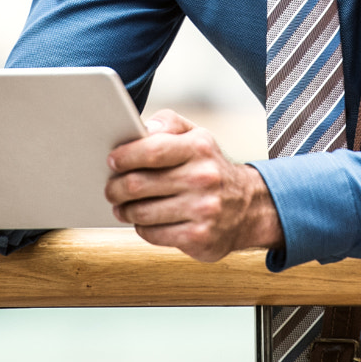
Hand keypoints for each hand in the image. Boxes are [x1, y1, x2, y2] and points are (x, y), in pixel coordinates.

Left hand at [105, 109, 282, 261]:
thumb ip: (169, 124)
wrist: (250, 207)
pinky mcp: (199, 237)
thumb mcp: (198, 137)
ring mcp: (202, 210)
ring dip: (124, 210)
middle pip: (138, 184)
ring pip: (141, 212)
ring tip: (122, 207)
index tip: (111, 161)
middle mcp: (203, 178)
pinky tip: (144, 221)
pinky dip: (141, 228)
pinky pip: (152, 234)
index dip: (124, 157)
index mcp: (200, 148)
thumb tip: (142, 128)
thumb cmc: (210, 167)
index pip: (152, 150)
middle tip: (110, 189)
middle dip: (115, 188)